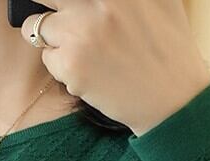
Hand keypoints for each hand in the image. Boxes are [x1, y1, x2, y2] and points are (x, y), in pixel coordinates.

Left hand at [20, 0, 209, 135]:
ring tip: (81, 50)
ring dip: (53, 38)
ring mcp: (80, 32)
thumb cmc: (168, 49)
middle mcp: (97, 3)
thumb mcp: (161, 1)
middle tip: (66, 24)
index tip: (70, 9)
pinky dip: (61, 66)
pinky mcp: (71, 64)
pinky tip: (88, 71)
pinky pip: (47, 57)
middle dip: (52, 8)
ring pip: (38, 25)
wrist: (171, 100)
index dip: (67, 2)